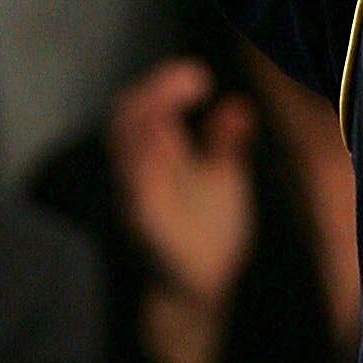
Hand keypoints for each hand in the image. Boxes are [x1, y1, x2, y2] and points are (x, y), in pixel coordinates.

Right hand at [111, 58, 256, 362]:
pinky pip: (135, 187)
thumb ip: (224, 142)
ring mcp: (137, 195)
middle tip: (195, 77)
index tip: (202, 75)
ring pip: (124, 148)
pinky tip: (164, 138)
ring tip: (177, 96)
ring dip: (147, 116)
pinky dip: (145, 159)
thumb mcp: (223, 178)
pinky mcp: (144, 222)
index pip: (145, 104)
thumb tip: (238, 103)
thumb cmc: (208, 230)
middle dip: (154, 90)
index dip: (165, 82)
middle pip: (126, 117)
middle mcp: (139, 170)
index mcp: (156, 154)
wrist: (202, 287)